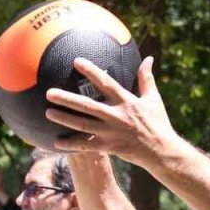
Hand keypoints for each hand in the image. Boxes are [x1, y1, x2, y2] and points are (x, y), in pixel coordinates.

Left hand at [45, 57, 181, 166]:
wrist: (162, 151)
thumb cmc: (158, 123)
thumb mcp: (154, 99)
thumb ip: (146, 78)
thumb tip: (149, 58)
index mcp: (126, 101)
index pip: (105, 82)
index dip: (90, 71)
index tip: (76, 61)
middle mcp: (116, 116)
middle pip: (87, 106)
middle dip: (67, 99)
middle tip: (49, 93)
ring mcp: (110, 132)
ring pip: (82, 125)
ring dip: (64, 119)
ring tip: (48, 113)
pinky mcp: (109, 147)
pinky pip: (86, 146)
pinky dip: (71, 144)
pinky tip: (55, 142)